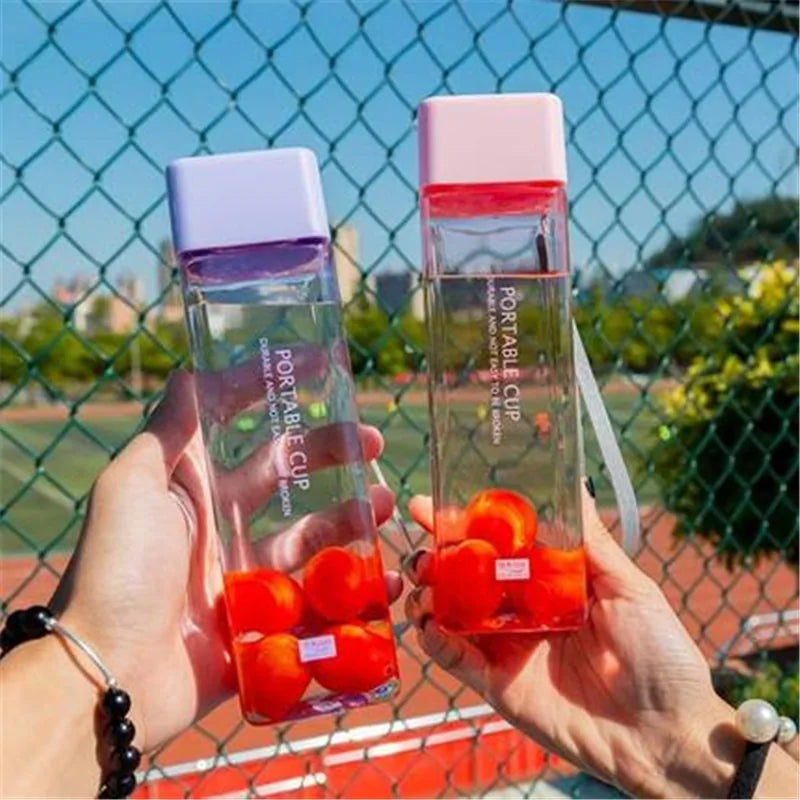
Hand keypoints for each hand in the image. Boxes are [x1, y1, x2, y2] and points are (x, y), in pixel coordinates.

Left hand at [50, 369, 401, 751]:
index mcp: (191, 481)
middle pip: (287, 471)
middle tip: (373, 441)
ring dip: (351, 515)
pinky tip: (387, 577)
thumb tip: (189, 372)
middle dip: (331, 450)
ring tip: (385, 504)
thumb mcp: (132, 486)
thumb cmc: (118, 571)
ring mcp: (244, 570)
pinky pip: (319, 597)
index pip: (236, 418)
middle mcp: (220, 519)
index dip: (272, 385)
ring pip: (311, 532)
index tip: (320, 364)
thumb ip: (166, 431)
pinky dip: (357, 590)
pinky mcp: (264, 618)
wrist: (110, 674)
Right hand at [405, 486, 744, 797]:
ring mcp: (505, 646)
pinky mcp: (497, 683)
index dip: (463, 524)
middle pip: (463, 577)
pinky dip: (435, 640)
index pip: (496, 546)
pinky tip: (431, 624)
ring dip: (427, 594)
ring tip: (424, 581)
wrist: (665, 732)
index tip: (432, 503)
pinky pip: (455, 660)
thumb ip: (591, 542)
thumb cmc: (660, 655)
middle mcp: (520, 610)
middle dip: (434, 556)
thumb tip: (576, 485)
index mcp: (547, 583)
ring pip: (449, 613)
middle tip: (422, 546)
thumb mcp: (630, 588)